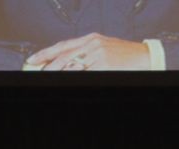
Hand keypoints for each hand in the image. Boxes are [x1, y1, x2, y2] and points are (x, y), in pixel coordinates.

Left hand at [26, 34, 150, 70]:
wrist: (145, 57)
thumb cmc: (126, 56)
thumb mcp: (105, 48)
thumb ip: (88, 53)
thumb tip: (70, 64)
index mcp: (91, 38)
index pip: (63, 45)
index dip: (46, 53)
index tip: (33, 59)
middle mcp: (92, 44)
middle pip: (63, 55)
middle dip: (47, 64)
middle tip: (35, 70)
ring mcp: (97, 54)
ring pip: (71, 65)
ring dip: (57, 72)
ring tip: (47, 76)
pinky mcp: (103, 64)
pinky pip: (83, 73)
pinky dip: (72, 76)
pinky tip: (64, 79)